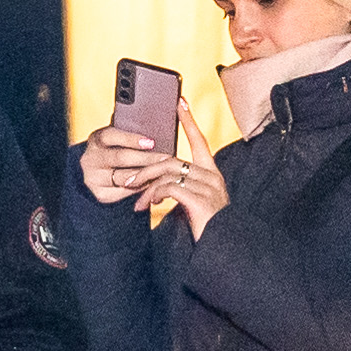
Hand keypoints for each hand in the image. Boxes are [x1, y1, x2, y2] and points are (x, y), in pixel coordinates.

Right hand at [78, 126, 186, 207]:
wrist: (95, 173)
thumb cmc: (113, 151)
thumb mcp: (116, 138)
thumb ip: (128, 129)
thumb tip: (149, 116)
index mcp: (96, 140)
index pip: (111, 136)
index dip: (131, 139)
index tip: (150, 142)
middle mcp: (91, 159)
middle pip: (120, 158)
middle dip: (146, 158)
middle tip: (166, 158)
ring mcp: (94, 178)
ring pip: (125, 177)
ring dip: (147, 174)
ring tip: (164, 170)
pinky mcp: (101, 194)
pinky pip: (126, 192)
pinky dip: (142, 187)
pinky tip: (154, 181)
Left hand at [139, 98, 229, 235]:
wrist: (222, 248)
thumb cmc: (206, 227)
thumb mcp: (193, 203)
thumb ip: (181, 189)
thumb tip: (157, 186)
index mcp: (211, 173)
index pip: (199, 139)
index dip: (188, 120)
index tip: (179, 102)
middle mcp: (211, 176)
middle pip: (172, 159)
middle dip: (145, 168)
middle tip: (128, 181)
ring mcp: (207, 187)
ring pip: (167, 173)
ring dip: (146, 185)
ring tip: (135, 200)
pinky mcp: (200, 200)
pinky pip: (169, 188)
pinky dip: (154, 194)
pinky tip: (149, 204)